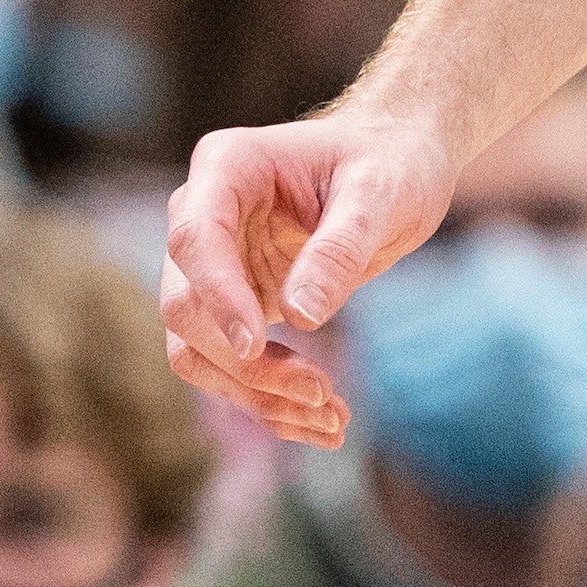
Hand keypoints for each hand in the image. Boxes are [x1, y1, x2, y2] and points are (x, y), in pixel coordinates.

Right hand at [154, 111, 459, 446]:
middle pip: (185, 306)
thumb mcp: (380, 194)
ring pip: (198, 349)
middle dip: (245, 363)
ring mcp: (215, 265)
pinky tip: (325, 425)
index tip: (256, 346)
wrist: (400, 163)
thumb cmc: (392, 161)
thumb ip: (339, 248)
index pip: (196, 239)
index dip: (219, 297)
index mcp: (226, 168)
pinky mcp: (238, 305)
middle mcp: (204, 216)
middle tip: (321, 391)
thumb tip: (302, 317)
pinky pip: (231, 366)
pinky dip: (270, 400)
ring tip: (332, 420)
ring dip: (254, 395)